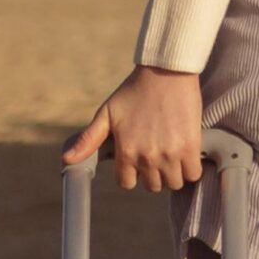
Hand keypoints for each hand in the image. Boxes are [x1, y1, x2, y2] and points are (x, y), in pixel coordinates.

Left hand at [64, 67, 203, 192]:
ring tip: (172, 154)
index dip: (132, 173)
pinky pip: (192, 174)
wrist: (166, 72)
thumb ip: (88, 139)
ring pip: (173, 183)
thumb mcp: (107, 113)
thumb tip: (66, 160)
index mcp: (125, 151)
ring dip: (173, 173)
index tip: (138, 160)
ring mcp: (170, 154)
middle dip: (153, 174)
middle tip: (157, 154)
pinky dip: (190, 169)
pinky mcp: (190, 147)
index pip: (127, 183)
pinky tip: (186, 155)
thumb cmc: (134, 91)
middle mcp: (147, 157)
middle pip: (153, 186)